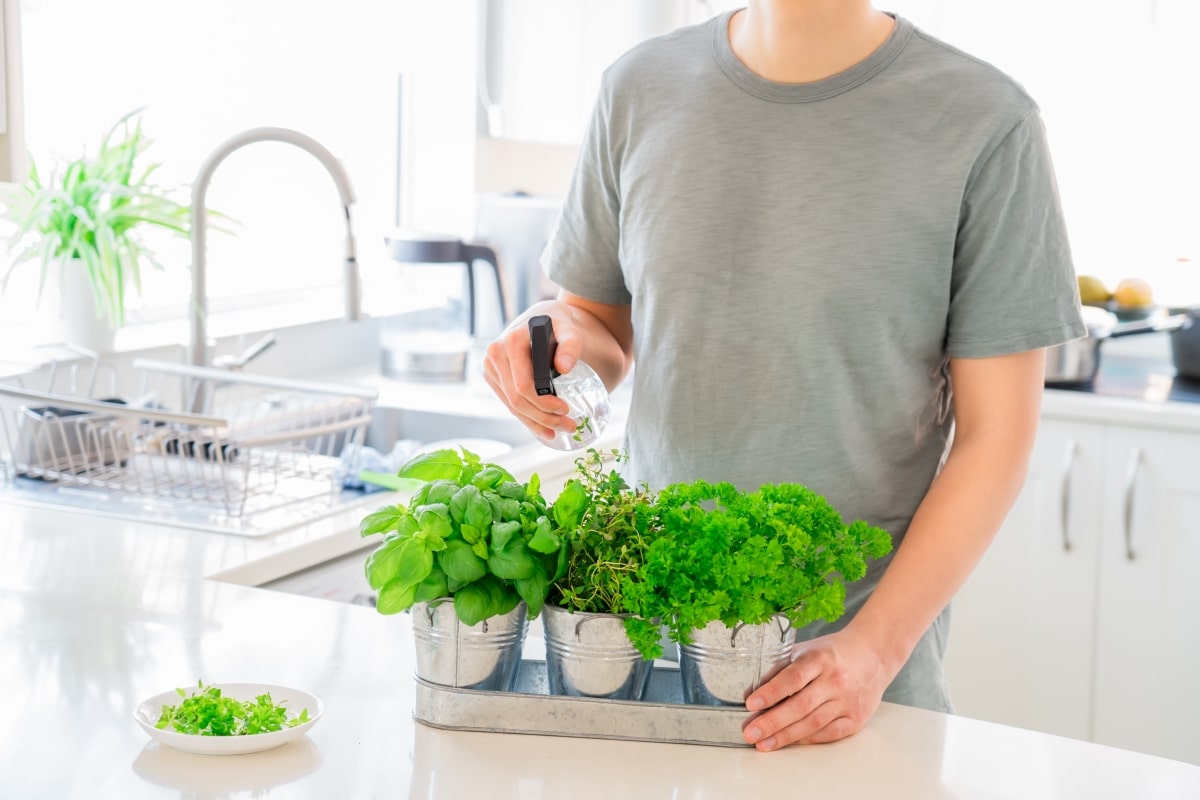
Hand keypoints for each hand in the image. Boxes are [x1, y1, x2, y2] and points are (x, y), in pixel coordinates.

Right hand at [482, 301, 582, 441]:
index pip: (524, 385)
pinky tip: (543, 428)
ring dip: (535, 422)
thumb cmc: (556, 321)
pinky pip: (509, 402)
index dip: (543, 403)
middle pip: (517, 399)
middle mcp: (495, 354)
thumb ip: (571, 344)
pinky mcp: (493, 376)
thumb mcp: (568, 327)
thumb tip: (564, 367)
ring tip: (558, 432)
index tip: (566, 409)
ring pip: (512, 405)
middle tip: (568, 426)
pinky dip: (526, 417)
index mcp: (511, 342)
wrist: (541, 316)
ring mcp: (491, 367)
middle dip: (543, 417)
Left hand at [742, 626, 895, 750]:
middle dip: (772, 722)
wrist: (874, 655)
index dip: (771, 691)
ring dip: (786, 736)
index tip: (751, 703)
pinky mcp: (856, 719)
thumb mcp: (806, 650)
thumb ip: (780, 668)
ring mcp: (847, 701)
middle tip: (750, 732)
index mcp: (820, 659)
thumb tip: (751, 691)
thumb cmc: (832, 653)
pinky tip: (788, 742)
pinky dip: (806, 739)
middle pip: (801, 705)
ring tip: (763, 743)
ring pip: (813, 723)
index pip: (793, 677)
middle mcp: (835, 681)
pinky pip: (828, 734)